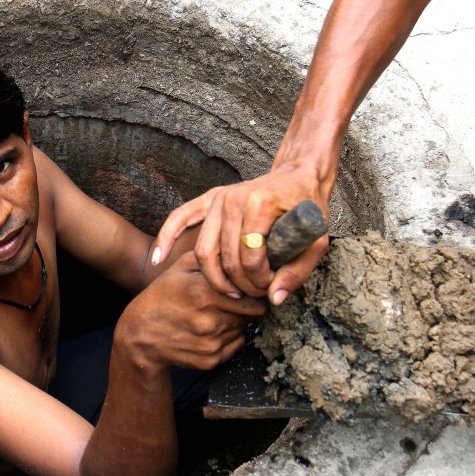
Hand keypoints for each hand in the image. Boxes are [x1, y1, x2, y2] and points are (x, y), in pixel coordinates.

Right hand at [116, 252, 265, 370]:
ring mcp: (211, 343)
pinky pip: (235, 346)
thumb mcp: (180, 268)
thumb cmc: (161, 296)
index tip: (248, 289)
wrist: (140, 335)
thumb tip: (239, 253)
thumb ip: (211, 257)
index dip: (253, 292)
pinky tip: (210, 330)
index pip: (252, 297)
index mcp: (204, 294)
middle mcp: (210, 321)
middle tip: (233, 301)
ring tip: (215, 314)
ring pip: (243, 329)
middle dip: (247, 306)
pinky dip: (228, 338)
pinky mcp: (210, 360)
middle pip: (252, 314)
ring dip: (236, 322)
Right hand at [151, 163, 329, 304]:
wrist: (298, 175)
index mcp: (260, 205)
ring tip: (228, 291)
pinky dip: (166, 239)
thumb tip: (274, 299)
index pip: (250, 256)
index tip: (269, 288)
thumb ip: (298, 272)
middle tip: (249, 296)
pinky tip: (158, 259)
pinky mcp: (208, 199)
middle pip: (224, 257)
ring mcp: (218, 198)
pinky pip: (180, 219)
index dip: (259, 280)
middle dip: (236, 283)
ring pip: (203, 249)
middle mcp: (234, 199)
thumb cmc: (308, 209)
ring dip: (213, 276)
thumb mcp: (316, 241)